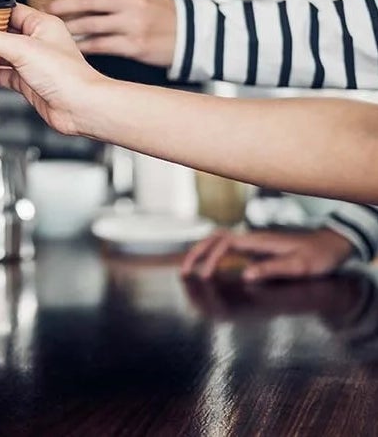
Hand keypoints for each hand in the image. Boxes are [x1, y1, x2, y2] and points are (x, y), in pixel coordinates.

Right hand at [0, 3, 105, 135]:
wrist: (81, 109)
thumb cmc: (67, 76)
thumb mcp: (22, 49)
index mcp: (42, 24)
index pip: (9, 9)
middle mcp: (37, 41)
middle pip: (1, 33)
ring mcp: (31, 63)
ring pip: (0, 55)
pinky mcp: (27, 83)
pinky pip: (2, 75)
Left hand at [37, 0, 175, 67]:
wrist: (190, 34)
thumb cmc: (158, 12)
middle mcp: (131, 1)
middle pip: (87, 0)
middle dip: (61, 4)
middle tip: (43, 9)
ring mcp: (133, 24)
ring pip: (90, 24)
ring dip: (68, 26)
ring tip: (54, 28)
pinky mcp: (134, 45)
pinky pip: (100, 45)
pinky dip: (82, 46)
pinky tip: (70, 46)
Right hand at [181, 228, 354, 281]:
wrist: (331, 244)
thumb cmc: (317, 256)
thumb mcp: (299, 266)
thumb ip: (272, 269)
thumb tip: (245, 275)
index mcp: (258, 240)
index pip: (224, 243)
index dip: (211, 259)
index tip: (205, 276)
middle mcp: (251, 238)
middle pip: (214, 238)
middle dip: (196, 252)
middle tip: (183, 271)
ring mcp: (252, 242)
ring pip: (217, 241)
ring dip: (201, 252)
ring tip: (189, 269)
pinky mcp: (254, 248)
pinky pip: (226, 248)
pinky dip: (212, 255)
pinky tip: (208, 268)